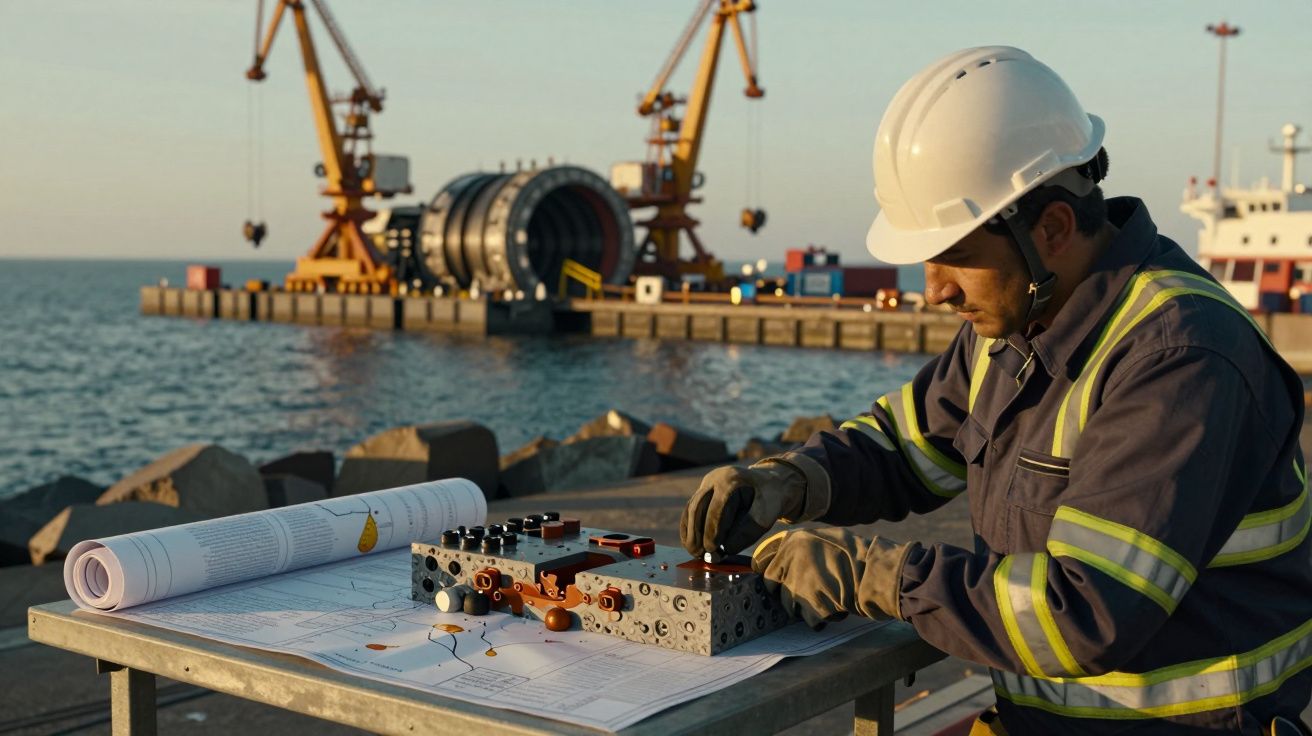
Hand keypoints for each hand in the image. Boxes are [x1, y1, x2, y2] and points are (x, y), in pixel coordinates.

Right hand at [680, 461, 805, 559]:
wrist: (769, 483)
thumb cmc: (770, 498)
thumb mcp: (767, 514)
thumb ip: (749, 531)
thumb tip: (727, 549)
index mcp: (731, 480)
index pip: (716, 507)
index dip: (712, 530)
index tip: (712, 549)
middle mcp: (714, 479)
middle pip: (698, 506)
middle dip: (696, 533)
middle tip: (699, 554)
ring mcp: (707, 484)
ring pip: (691, 509)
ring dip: (690, 532)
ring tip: (695, 552)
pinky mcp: (703, 493)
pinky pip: (690, 510)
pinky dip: (688, 528)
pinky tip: (690, 543)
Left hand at [751, 527, 911, 628]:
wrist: (874, 573)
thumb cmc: (855, 554)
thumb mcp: (825, 537)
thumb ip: (802, 547)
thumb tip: (785, 559)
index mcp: (793, 542)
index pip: (764, 564)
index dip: (771, 575)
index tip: (774, 583)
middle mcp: (790, 562)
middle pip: (774, 587)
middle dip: (787, 593)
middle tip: (806, 594)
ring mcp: (798, 586)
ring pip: (790, 606)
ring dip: (805, 607)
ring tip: (827, 600)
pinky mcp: (811, 607)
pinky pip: (809, 619)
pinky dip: (820, 619)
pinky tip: (835, 610)